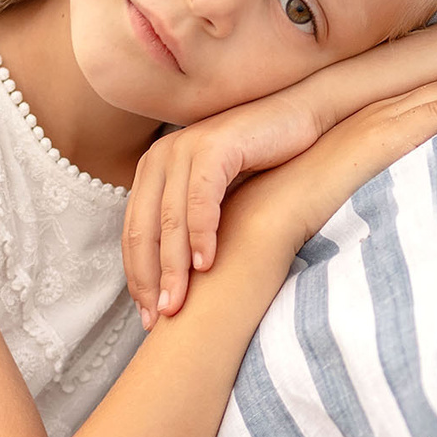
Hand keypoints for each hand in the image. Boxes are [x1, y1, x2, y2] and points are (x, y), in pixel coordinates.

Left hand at [125, 86, 327, 327]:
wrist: (302, 117)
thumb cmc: (266, 162)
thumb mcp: (220, 197)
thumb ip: (194, 225)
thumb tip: (181, 281)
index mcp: (154, 171)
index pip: (134, 234)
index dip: (139, 278)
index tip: (150, 317)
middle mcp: (161, 157)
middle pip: (143, 230)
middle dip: (149, 280)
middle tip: (160, 319)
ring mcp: (184, 148)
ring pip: (169, 220)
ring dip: (173, 266)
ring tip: (179, 303)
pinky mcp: (213, 145)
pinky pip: (201, 199)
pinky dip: (201, 234)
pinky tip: (208, 265)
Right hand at [217, 72, 436, 264]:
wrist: (246, 235)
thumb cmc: (270, 234)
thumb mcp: (317, 212)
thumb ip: (345, 208)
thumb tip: (376, 226)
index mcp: (348, 136)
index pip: (410, 106)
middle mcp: (359, 123)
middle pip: (431, 92)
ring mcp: (365, 129)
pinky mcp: (370, 144)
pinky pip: (428, 117)